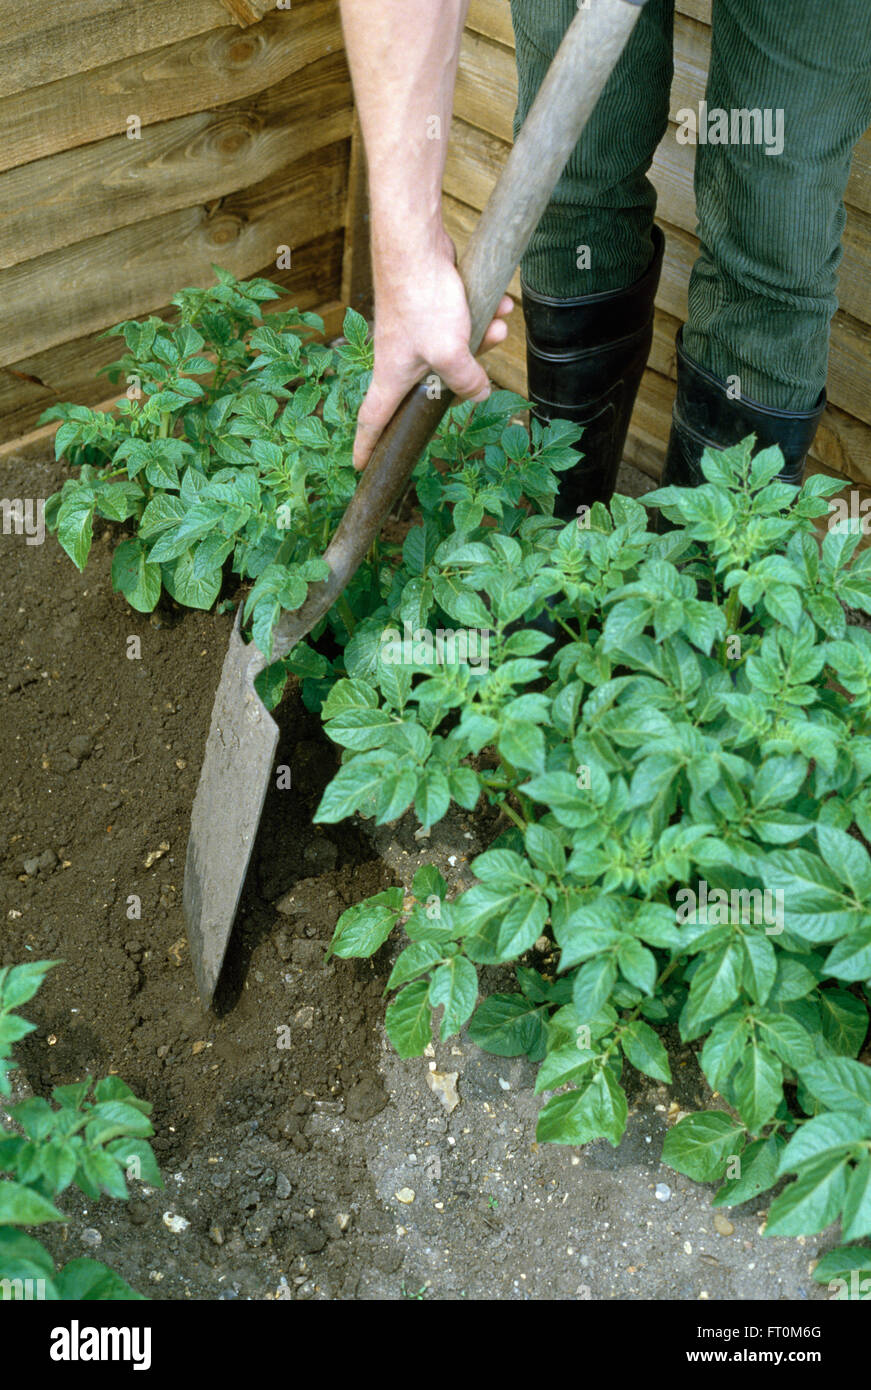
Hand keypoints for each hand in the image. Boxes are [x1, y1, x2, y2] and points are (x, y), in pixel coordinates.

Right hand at [352, 232, 512, 469]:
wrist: (417, 243)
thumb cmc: (421, 299)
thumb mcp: (450, 351)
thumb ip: (466, 380)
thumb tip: (479, 395)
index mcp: (391, 375)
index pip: (373, 420)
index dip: (367, 446)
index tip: (363, 465)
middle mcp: (400, 356)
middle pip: (432, 384)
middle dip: (466, 377)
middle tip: (485, 371)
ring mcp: (415, 331)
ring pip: (455, 350)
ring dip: (483, 338)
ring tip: (500, 323)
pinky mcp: (430, 307)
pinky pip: (461, 322)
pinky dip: (482, 315)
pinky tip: (500, 303)